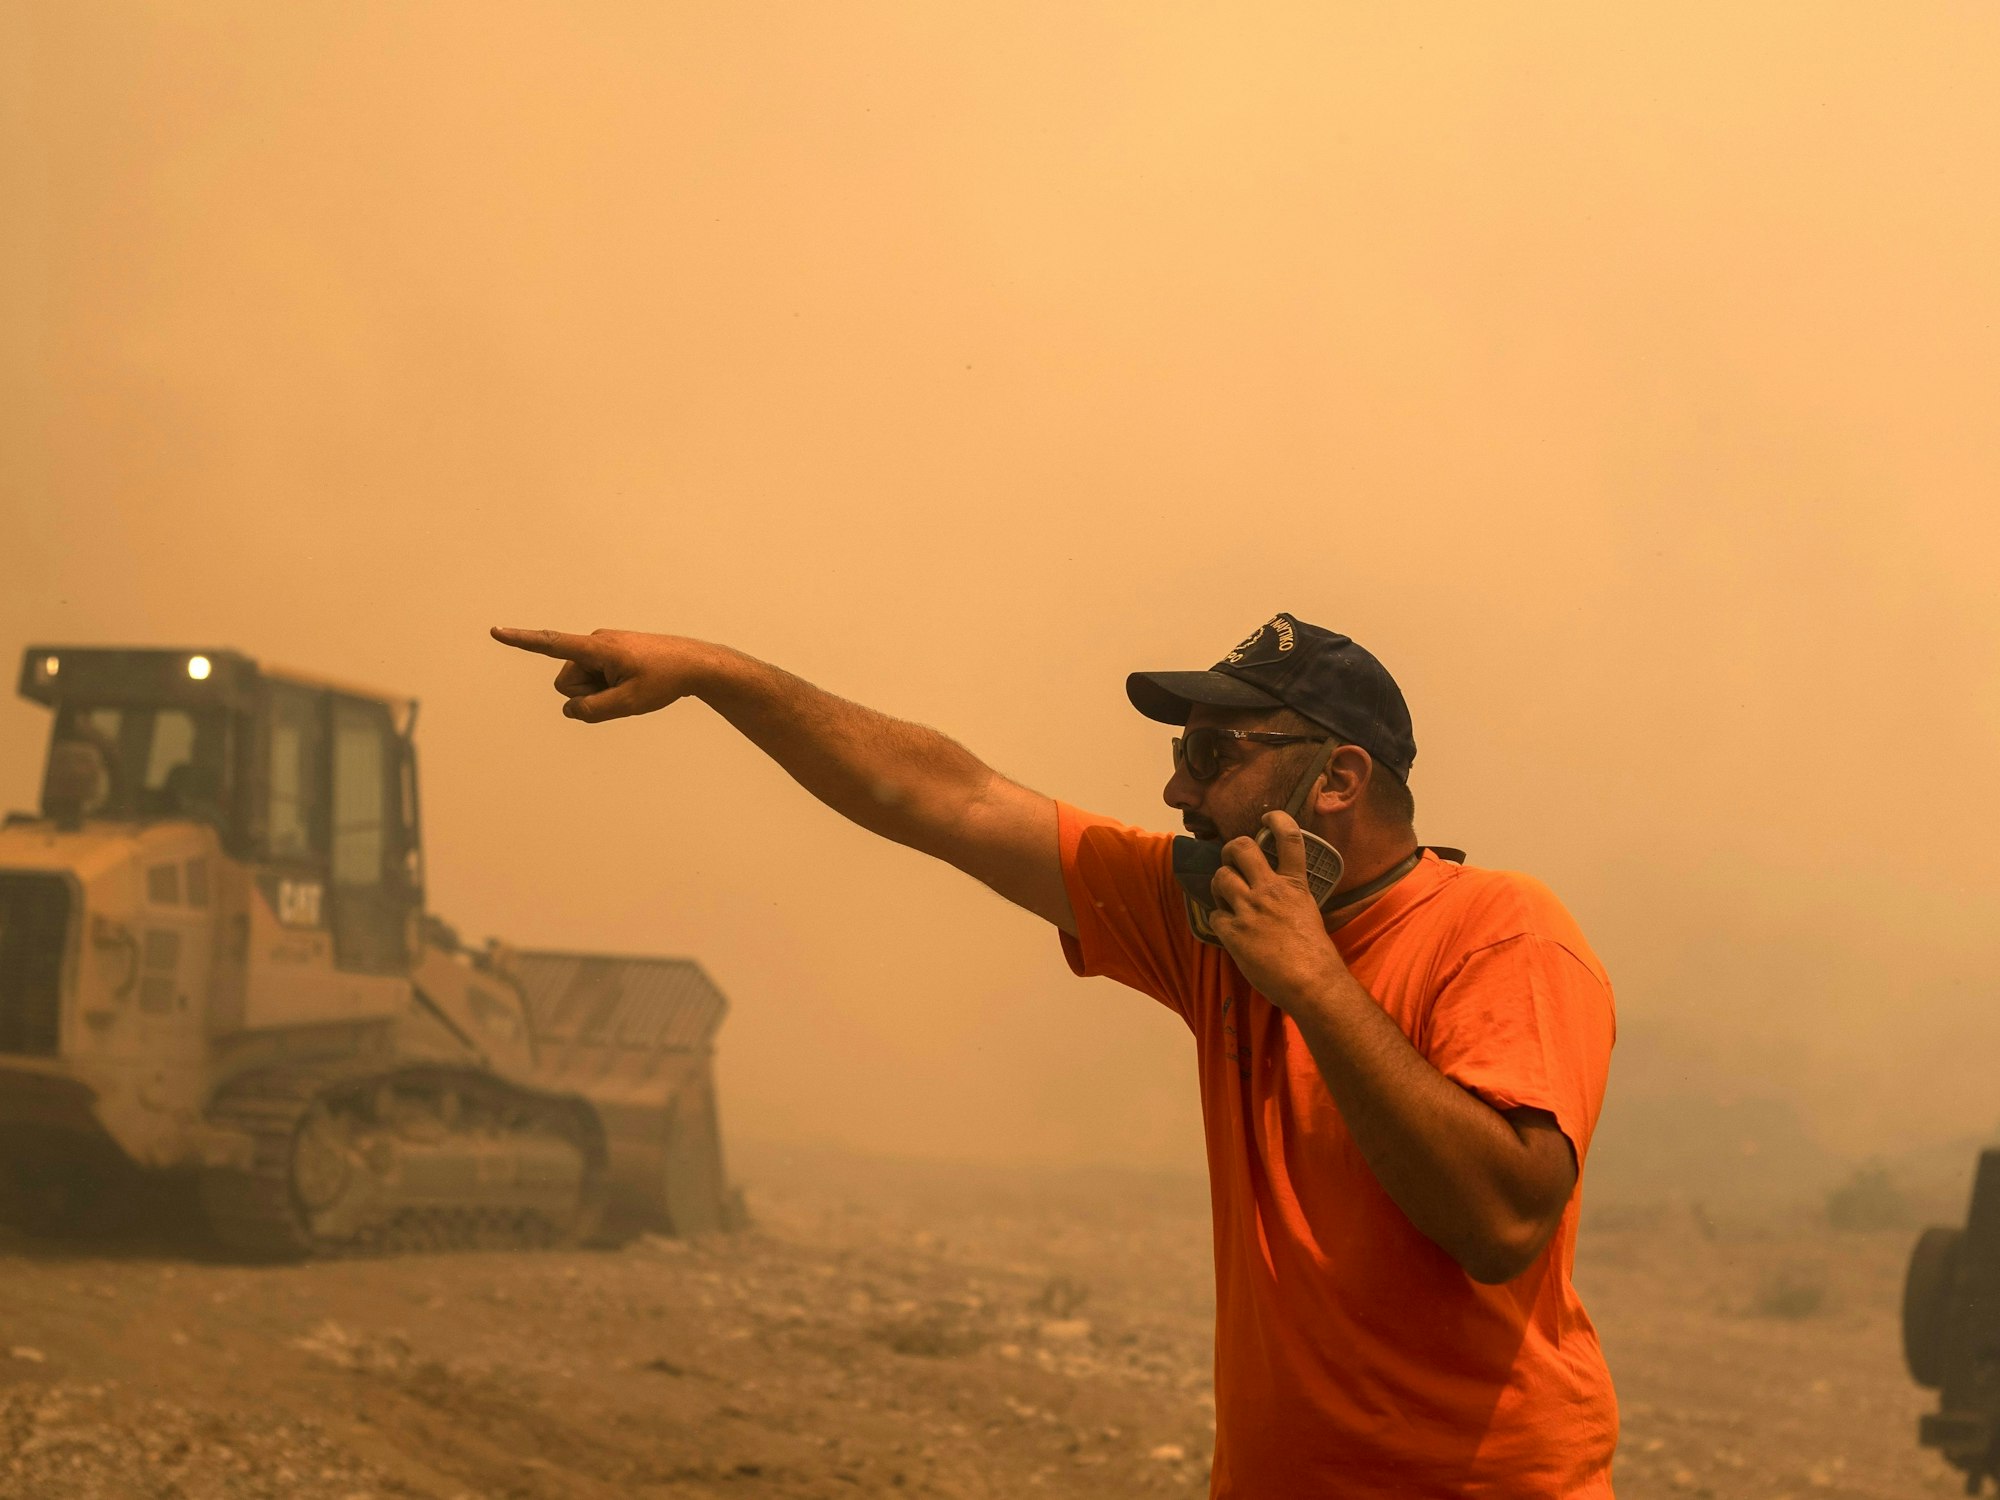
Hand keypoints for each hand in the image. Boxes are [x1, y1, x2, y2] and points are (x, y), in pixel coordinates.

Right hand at [489, 627, 716, 722]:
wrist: (695, 664)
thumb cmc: (664, 680)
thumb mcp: (629, 704)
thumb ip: (592, 710)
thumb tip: (569, 709)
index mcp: (597, 648)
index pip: (551, 644)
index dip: (521, 641)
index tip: (495, 631)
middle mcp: (595, 642)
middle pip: (567, 682)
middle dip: (586, 694)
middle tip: (624, 691)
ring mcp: (602, 648)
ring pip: (581, 684)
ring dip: (600, 692)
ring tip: (632, 685)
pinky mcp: (609, 654)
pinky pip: (595, 679)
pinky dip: (608, 687)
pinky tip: (633, 682)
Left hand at [1207, 810, 1345, 1007]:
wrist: (1311, 982)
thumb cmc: (1316, 955)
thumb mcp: (1309, 914)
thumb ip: (1292, 898)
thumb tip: (1279, 896)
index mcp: (1294, 885)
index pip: (1290, 839)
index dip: (1278, 820)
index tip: (1269, 817)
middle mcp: (1270, 890)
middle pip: (1240, 848)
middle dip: (1230, 850)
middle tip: (1231, 860)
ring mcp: (1249, 909)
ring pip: (1220, 877)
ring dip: (1220, 884)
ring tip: (1225, 896)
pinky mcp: (1233, 931)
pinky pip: (1214, 915)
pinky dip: (1219, 921)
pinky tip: (1228, 930)